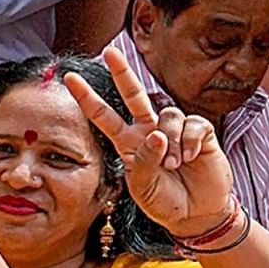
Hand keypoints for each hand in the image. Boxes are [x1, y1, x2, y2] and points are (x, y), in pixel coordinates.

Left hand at [61, 55, 237, 241]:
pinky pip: (192, 124)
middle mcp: (148, 131)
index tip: (69, 78)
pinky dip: (189, 141)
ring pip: (167, 114)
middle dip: (122, 72)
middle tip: (110, 52)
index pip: (103, 116)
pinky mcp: (199, 133)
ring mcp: (173, 130)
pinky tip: (191, 156)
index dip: (87, 98)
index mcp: (128, 143)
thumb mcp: (143, 188)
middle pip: (133, 95)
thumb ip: (143, 162)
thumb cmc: (165, 202)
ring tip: (174, 164)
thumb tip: (156, 132)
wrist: (197, 215)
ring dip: (170, 140)